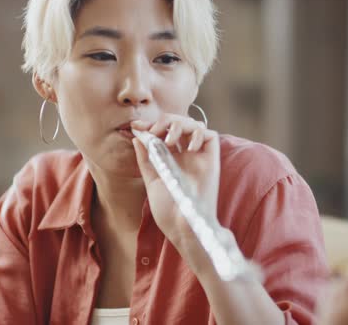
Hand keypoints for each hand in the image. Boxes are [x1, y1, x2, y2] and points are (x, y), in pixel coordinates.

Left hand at [131, 114, 219, 246]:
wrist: (182, 226)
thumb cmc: (167, 210)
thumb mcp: (151, 180)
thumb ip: (146, 158)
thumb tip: (137, 135)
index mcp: (171, 159)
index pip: (163, 132)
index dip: (151, 125)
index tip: (136, 125)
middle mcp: (186, 155)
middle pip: (180, 123)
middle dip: (165, 121)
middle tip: (154, 131)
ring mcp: (199, 157)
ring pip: (195, 124)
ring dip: (180, 125)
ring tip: (170, 141)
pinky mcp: (211, 161)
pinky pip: (210, 135)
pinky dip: (198, 134)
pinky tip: (188, 148)